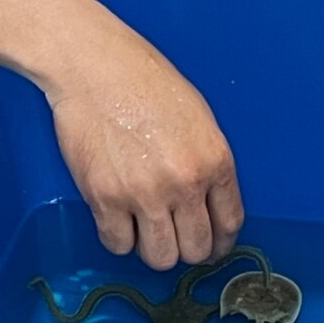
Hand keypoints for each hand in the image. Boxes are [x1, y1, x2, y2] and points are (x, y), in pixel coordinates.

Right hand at [43, 7, 244, 271]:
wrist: (94, 65)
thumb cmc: (143, 81)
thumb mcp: (198, 119)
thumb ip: (208, 164)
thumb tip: (209, 207)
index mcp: (214, 161)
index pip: (229, 224)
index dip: (220, 243)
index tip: (211, 246)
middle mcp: (185, 183)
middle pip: (196, 249)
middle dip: (186, 247)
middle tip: (173, 235)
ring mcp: (144, 193)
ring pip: (160, 257)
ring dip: (154, 248)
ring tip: (144, 228)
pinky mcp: (105, 198)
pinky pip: (118, 244)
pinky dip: (119, 238)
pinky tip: (118, 219)